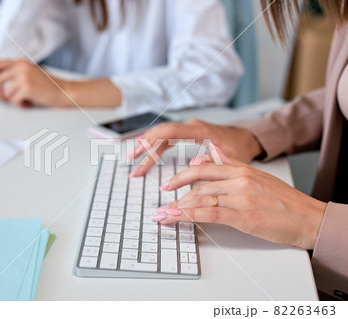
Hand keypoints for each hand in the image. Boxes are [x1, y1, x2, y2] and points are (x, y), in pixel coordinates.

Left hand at [0, 59, 70, 107]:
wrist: (65, 91)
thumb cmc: (51, 86)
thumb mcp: (33, 73)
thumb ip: (18, 72)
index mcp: (22, 62)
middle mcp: (21, 67)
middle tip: (6, 98)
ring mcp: (24, 77)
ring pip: (5, 92)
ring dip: (14, 100)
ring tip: (25, 101)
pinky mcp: (27, 88)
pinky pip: (14, 100)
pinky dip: (21, 105)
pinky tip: (30, 103)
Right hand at [127, 119, 262, 176]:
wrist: (247, 138)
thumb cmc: (240, 147)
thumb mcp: (230, 156)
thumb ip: (212, 159)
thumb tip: (193, 164)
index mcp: (199, 131)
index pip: (168, 132)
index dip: (152, 143)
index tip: (139, 155)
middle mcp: (190, 127)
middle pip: (160, 133)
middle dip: (144, 147)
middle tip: (131, 162)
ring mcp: (188, 129)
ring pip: (161, 135)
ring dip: (147, 147)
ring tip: (134, 161)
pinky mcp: (187, 134)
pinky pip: (167, 138)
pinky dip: (155, 147)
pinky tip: (146, 154)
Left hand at [153, 153, 326, 249]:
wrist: (308, 217)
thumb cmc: (285, 200)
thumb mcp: (259, 176)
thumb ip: (234, 164)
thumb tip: (214, 153)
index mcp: (242, 169)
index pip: (204, 167)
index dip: (183, 174)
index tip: (170, 182)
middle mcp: (239, 179)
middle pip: (198, 182)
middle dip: (175, 190)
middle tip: (162, 198)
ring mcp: (240, 197)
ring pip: (200, 198)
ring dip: (177, 206)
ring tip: (163, 214)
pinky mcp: (243, 216)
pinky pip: (208, 213)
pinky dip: (187, 215)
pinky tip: (175, 217)